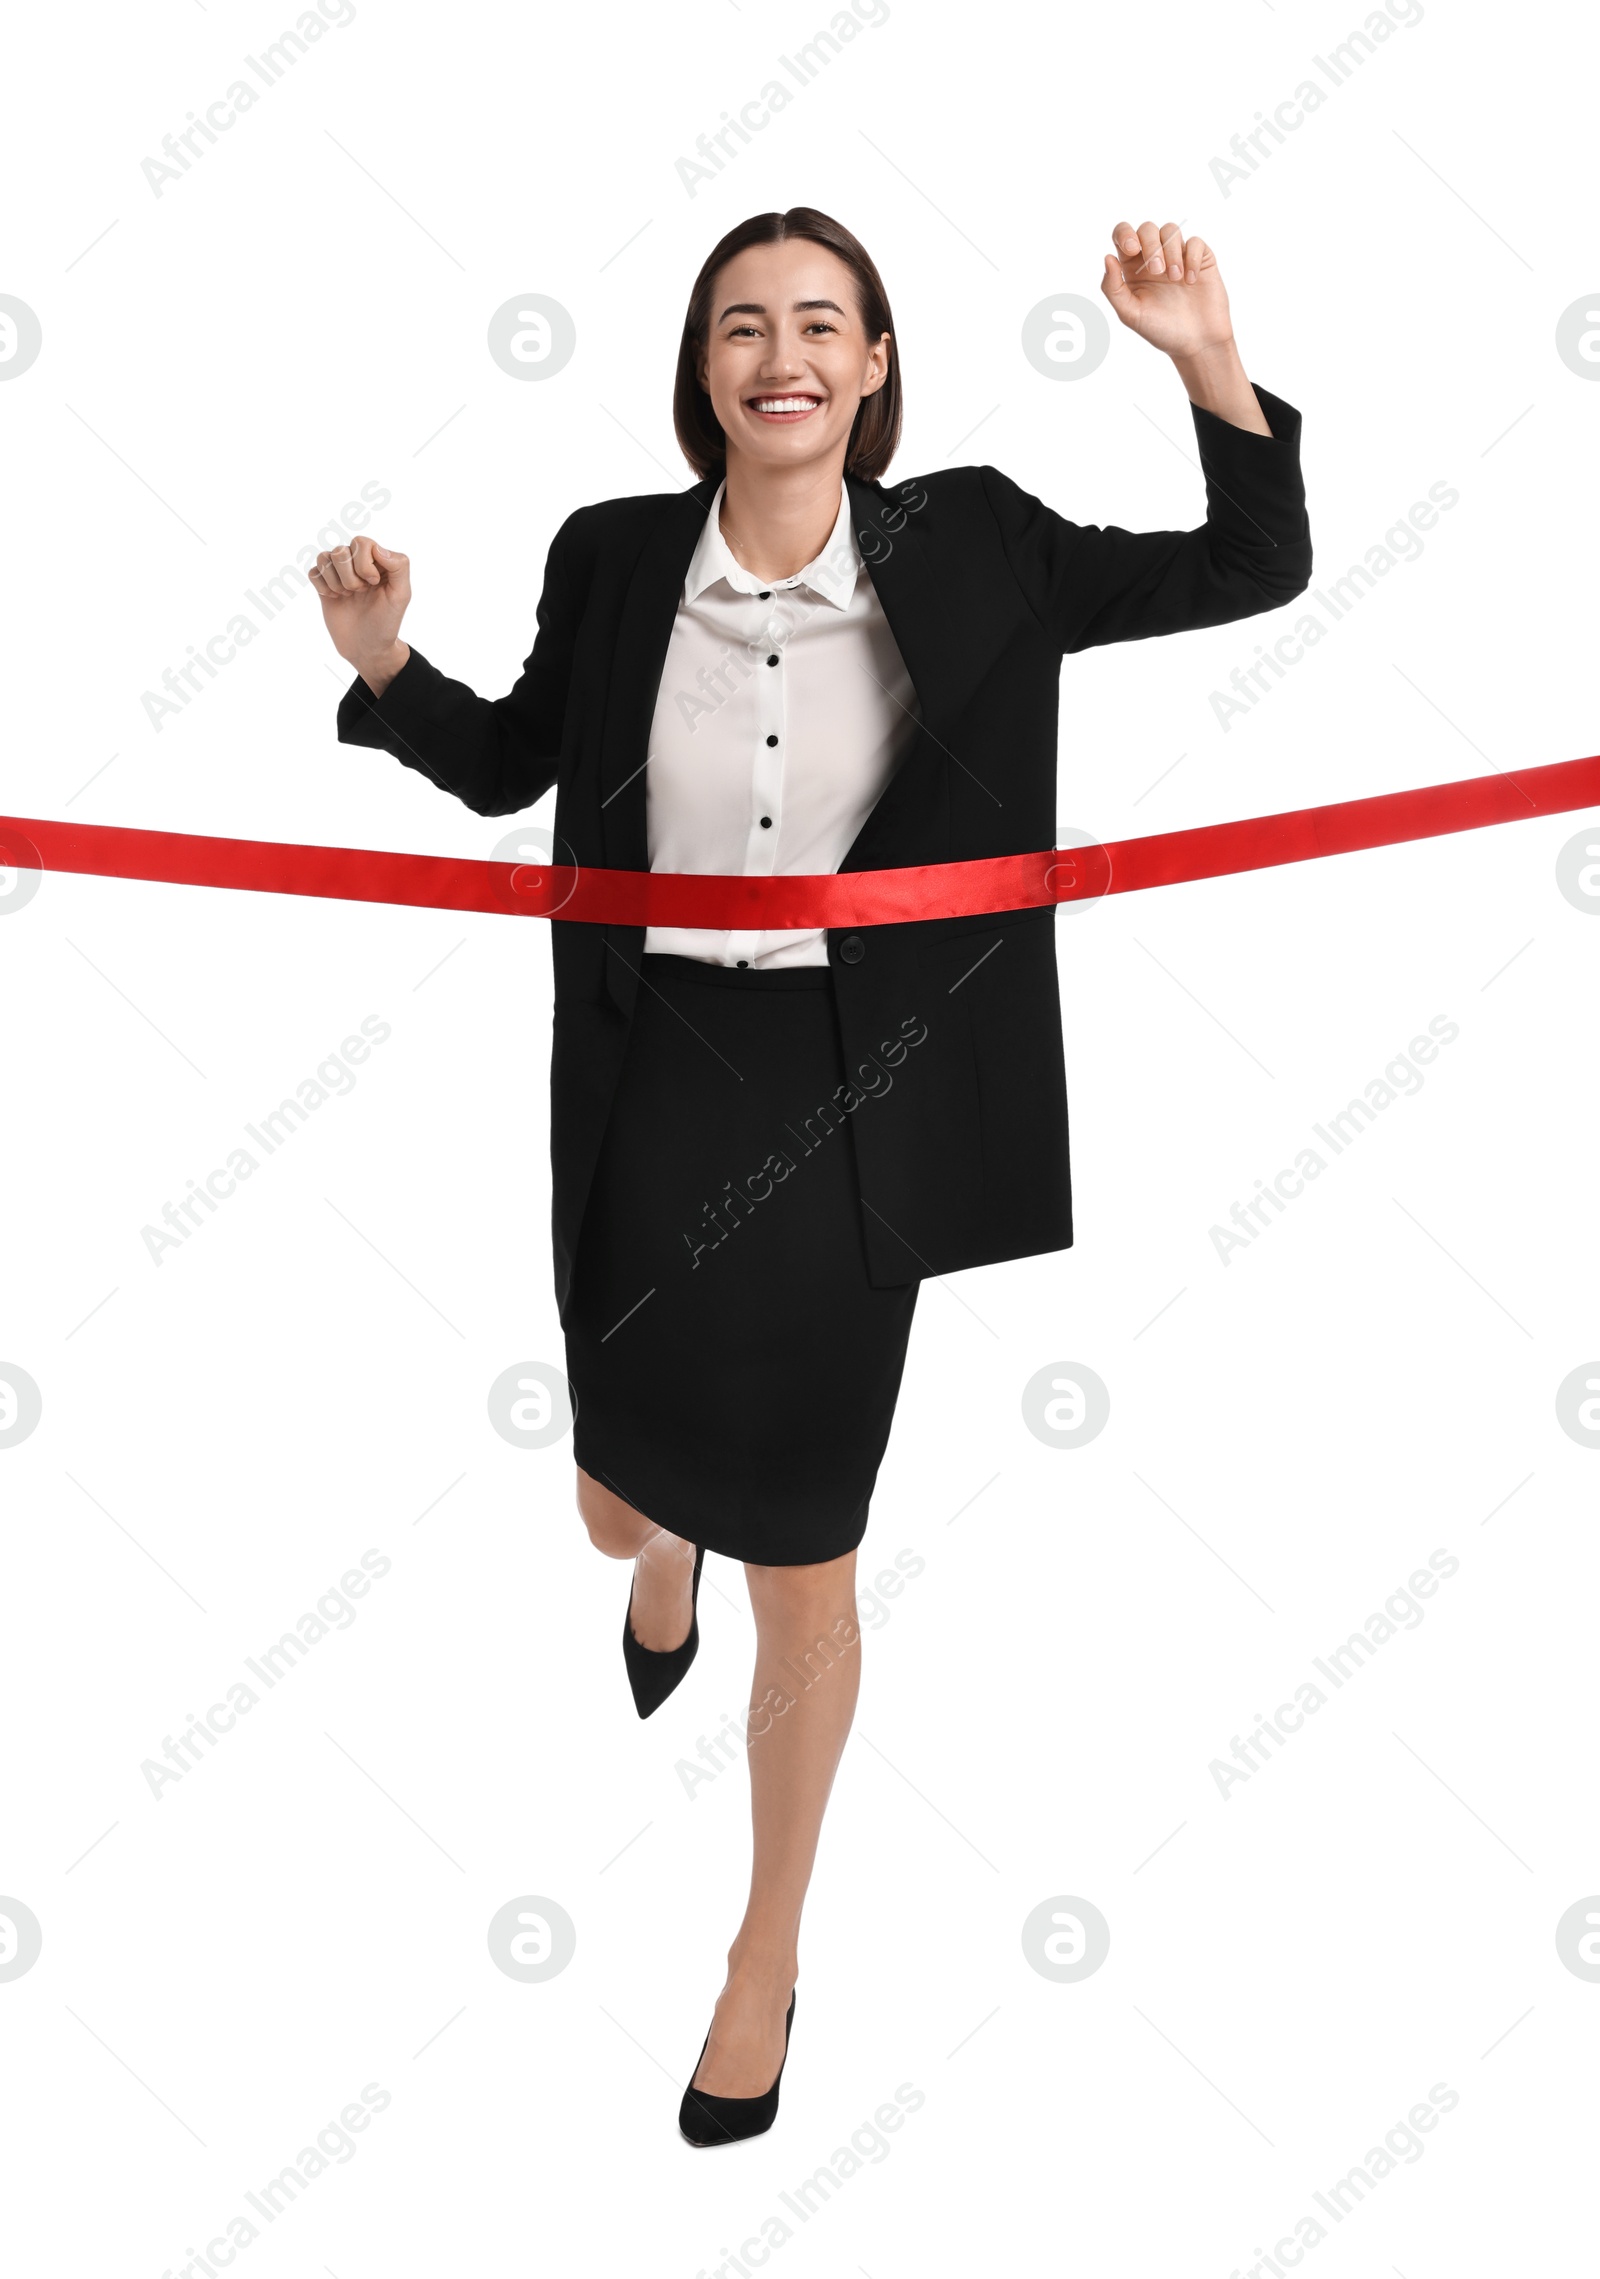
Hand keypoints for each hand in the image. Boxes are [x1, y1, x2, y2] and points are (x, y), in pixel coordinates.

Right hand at [309, 534, 411, 682]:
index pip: (362, 543)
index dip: (364, 563)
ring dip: (336, 581)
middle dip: (350, 576)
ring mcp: (339, 574)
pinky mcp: (324, 586)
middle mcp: (357, 563)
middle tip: (360, 592)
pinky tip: (333, 598)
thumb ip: (399, 566)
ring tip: (347, 596)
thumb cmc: (386, 622)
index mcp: (377, 561)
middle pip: (341, 550)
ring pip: (324, 558)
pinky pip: (313, 572)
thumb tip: (377, 549)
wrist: (367, 648)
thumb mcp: (401, 595)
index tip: (373, 583)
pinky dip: (322, 586)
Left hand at [1100, 220, 1233, 360]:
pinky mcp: (1201, 259)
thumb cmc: (1161, 330)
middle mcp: (1154, 257)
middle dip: (1151, 245)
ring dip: (1171, 251)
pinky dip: (1192, 258)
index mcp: (1132, 267)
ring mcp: (1178, 256)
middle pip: (1147, 228)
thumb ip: (1113, 288)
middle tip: (1158, 272)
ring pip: (1170, 230)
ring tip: (1175, 278)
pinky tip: (1191, 281)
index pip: (1123, 235)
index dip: (1125, 233)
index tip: (1132, 249)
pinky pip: (1195, 242)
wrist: (1196, 343)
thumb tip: (1108, 257)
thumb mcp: (1130, 314)